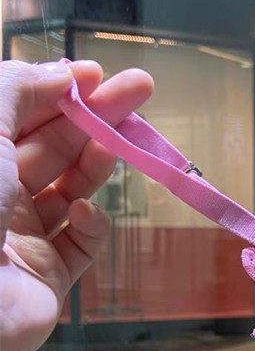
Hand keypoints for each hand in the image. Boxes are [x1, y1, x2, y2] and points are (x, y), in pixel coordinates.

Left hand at [0, 60, 152, 350]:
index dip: (59, 88)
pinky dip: (91, 224)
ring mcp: (22, 236)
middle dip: (96, 116)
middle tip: (140, 91)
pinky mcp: (48, 276)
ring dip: (97, 162)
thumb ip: (18, 90)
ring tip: (121, 143)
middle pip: (53, 145)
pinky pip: (81, 243)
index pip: (20, 112)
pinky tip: (85, 212)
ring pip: (71, 189)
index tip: (99, 74)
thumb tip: (59, 74)